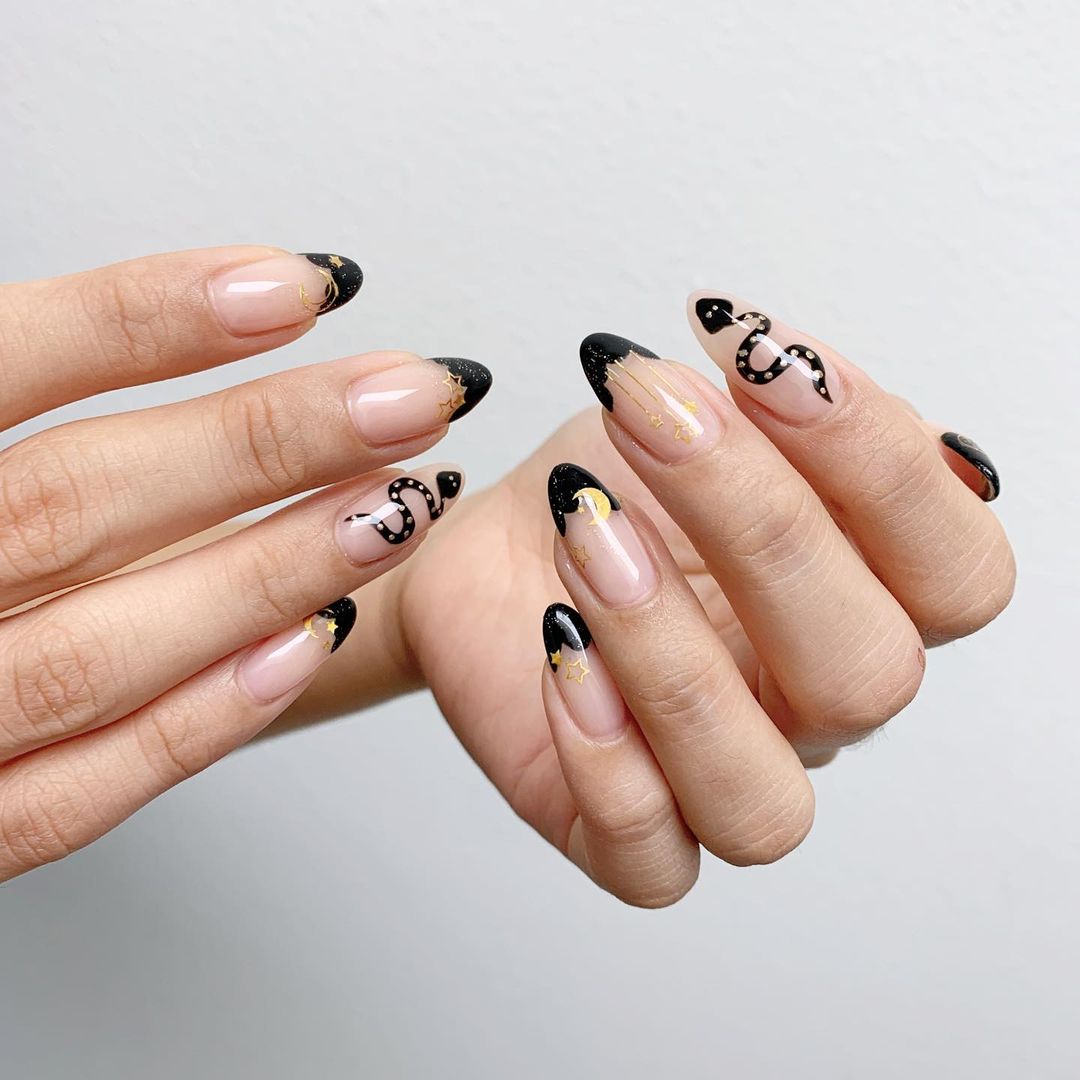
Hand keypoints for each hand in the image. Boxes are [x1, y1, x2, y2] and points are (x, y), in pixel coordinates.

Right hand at [0, 245, 490, 880]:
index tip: (303, 286)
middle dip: (262, 442)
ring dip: (266, 571)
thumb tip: (177, 318)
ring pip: (95, 650)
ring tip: (401, 505)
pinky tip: (311, 641)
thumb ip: (16, 402)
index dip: (145, 317)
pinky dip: (199, 719)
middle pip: (72, 503)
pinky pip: (73, 794)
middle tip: (411, 395)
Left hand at [319, 291, 1013, 906]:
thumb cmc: (603, 489)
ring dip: (670, 647)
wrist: (487, 548)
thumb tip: (816, 383)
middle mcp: (809, 706)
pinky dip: (601, 750)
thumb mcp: (683, 420)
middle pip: (870, 675)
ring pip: (763, 798)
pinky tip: (553, 639)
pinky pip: (651, 860)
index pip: (958, 575)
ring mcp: (720, 782)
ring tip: (586, 528)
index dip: (878, 460)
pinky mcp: (621, 834)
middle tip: (650, 415)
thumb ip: (773, 412)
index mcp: (865, 603)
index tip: (752, 345)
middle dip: (762, 525)